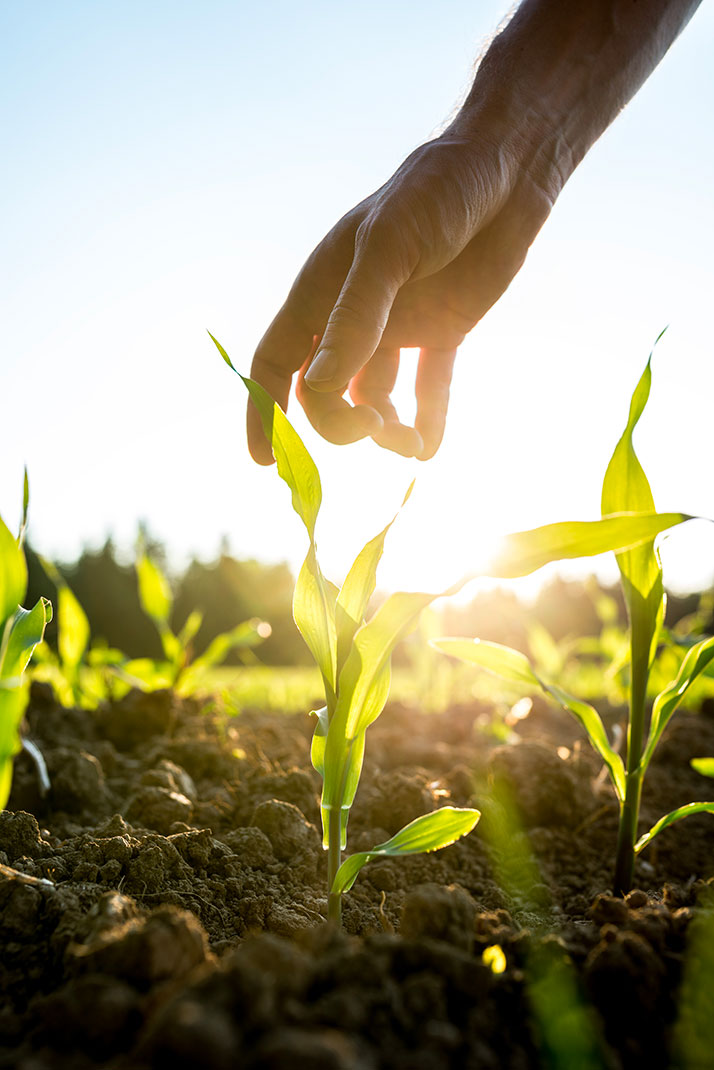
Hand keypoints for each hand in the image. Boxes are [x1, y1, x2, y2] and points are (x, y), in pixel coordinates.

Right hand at [249, 131, 555, 464]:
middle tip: (374, 430)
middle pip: (326, 391)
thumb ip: (356, 318)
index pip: (277, 361)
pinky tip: (431, 448)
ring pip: (375, 396)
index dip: (264, 409)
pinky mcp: (443, 330)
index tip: (265, 460)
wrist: (507, 167)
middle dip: (341, 422)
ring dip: (386, 429)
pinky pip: (428, 387)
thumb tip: (320, 386)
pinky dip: (429, 420)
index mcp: (323, 290)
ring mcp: (398, 325)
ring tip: (411, 445)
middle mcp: (353, 315)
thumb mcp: (389, 249)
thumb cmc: (436, 191)